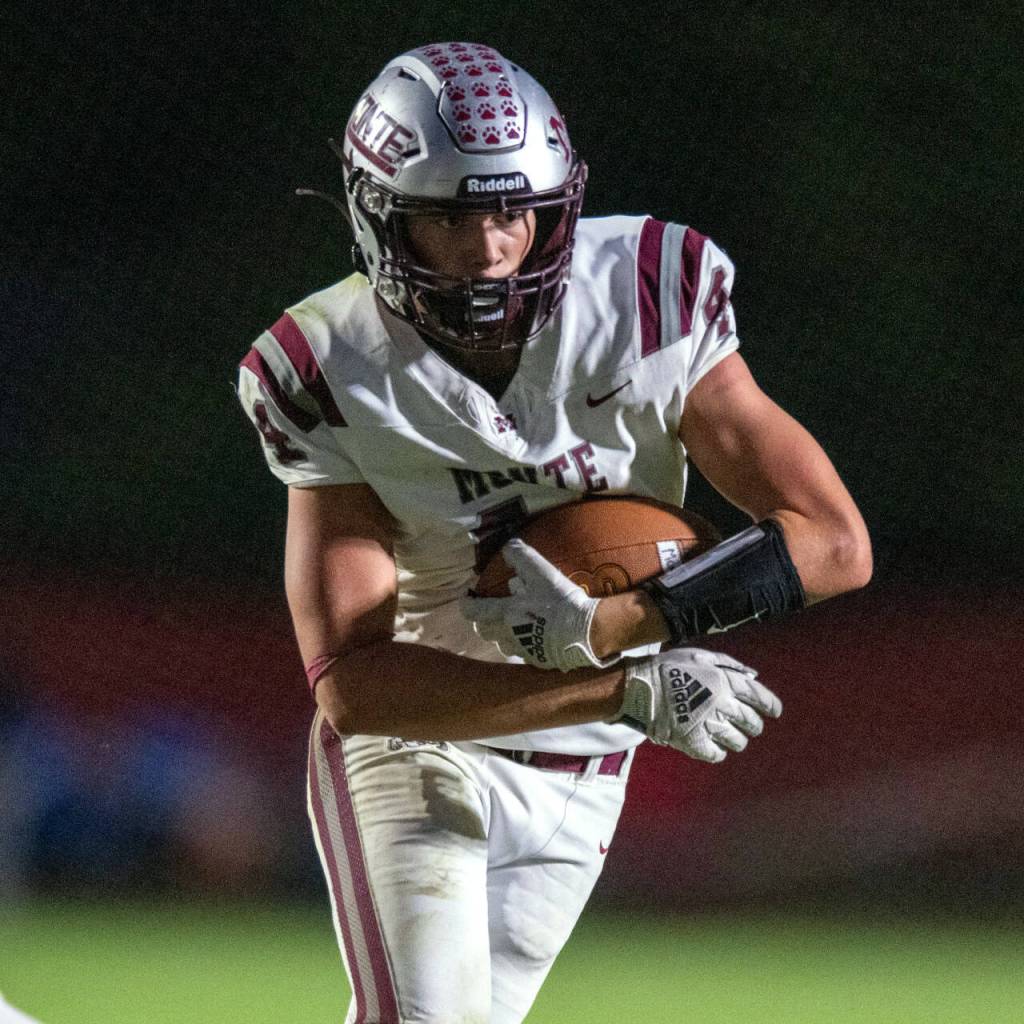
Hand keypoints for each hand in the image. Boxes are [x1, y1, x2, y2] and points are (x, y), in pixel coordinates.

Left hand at [460, 539, 619, 671]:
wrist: (586, 632)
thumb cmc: (561, 601)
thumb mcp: (541, 573)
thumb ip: (521, 557)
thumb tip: (507, 548)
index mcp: (506, 613)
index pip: (475, 611)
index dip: (466, 604)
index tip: (465, 598)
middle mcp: (510, 634)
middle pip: (485, 632)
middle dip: (483, 622)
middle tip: (488, 613)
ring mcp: (525, 650)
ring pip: (504, 645)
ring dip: (503, 635)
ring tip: (513, 625)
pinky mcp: (540, 660)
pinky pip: (525, 653)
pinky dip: (525, 644)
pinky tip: (537, 636)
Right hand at [615, 648, 780, 761]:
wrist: (638, 688)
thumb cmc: (668, 668)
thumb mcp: (699, 655)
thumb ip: (728, 664)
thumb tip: (753, 676)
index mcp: (725, 681)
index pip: (760, 697)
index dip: (770, 706)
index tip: (774, 712)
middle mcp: (722, 704)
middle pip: (752, 723)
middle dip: (752, 724)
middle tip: (747, 725)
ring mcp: (709, 724)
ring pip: (738, 741)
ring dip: (735, 738)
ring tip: (724, 734)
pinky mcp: (695, 742)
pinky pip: (717, 754)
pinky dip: (717, 751)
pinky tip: (710, 745)